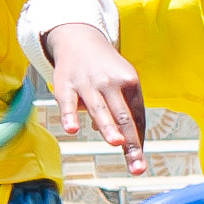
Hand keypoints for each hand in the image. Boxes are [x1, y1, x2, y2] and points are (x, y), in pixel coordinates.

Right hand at [39, 23, 145, 174]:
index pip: (137, 117)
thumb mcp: (121, 82)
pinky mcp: (65, 85)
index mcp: (131, 82)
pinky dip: (70, 116)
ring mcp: (88, 84)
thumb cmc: (105, 68)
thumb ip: (122, 111)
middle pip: (124, 116)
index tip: (138, 163)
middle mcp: (112, 83)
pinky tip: (72, 130)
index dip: (138, 140)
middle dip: (131, 142)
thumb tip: (118, 139)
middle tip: (137, 165)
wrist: (79, 38)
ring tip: (117, 143)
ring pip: (101, 109)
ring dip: (109, 127)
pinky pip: (68, 103)